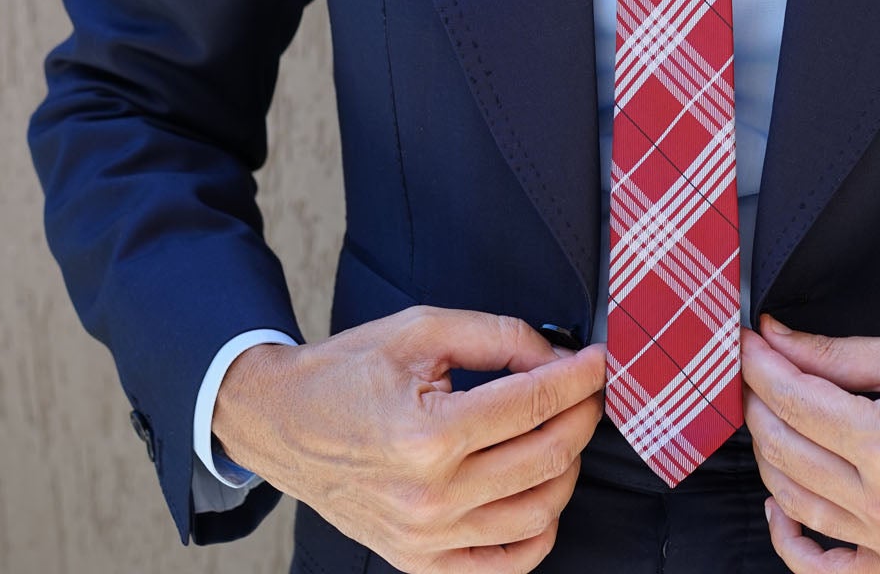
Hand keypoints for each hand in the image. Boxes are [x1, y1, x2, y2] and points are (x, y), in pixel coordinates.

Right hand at [214, 305, 604, 573]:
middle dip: (582, 417)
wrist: (281, 422)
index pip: (534, 404)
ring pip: (538, 513)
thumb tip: (558, 357)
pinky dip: (539, 531)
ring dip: (567, 468)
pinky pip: (506, 562)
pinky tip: (542, 492)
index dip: (579, 378)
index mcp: (427, 435)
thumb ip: (499, 336)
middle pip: (546, 458)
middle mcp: (429, 495)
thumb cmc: (347, 373)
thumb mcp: (421, 330)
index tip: (599, 361)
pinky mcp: (418, 559)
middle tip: (587, 391)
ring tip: (560, 434)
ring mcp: (425, 537)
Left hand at [741, 315, 879, 573]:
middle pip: (786, 452)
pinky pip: (830, 569)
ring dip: (769, 459)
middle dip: (760, 406)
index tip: (747, 345)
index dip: (760, 368)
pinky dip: (793, 542)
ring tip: (768, 422)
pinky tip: (780, 509)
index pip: (794, 402)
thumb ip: (834, 355)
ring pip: (797, 503)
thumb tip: (775, 339)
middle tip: (756, 376)